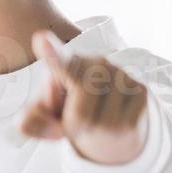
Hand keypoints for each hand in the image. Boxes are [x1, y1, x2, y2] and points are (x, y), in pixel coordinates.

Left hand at [20, 30, 149, 164]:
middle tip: (71, 118)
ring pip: (100, 123)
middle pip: (80, 113)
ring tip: (91, 117)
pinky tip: (108, 120)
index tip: (41, 39)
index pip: (59, 61)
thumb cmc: (61, 111)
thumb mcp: (37, 118)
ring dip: (90, 130)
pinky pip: (121, 127)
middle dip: (71, 126)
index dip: (51, 54)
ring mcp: (121, 74)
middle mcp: (95, 63)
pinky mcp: (140, 90)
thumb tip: (58, 131)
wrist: (100, 117)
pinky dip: (108, 133)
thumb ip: (30, 123)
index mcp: (65, 64)